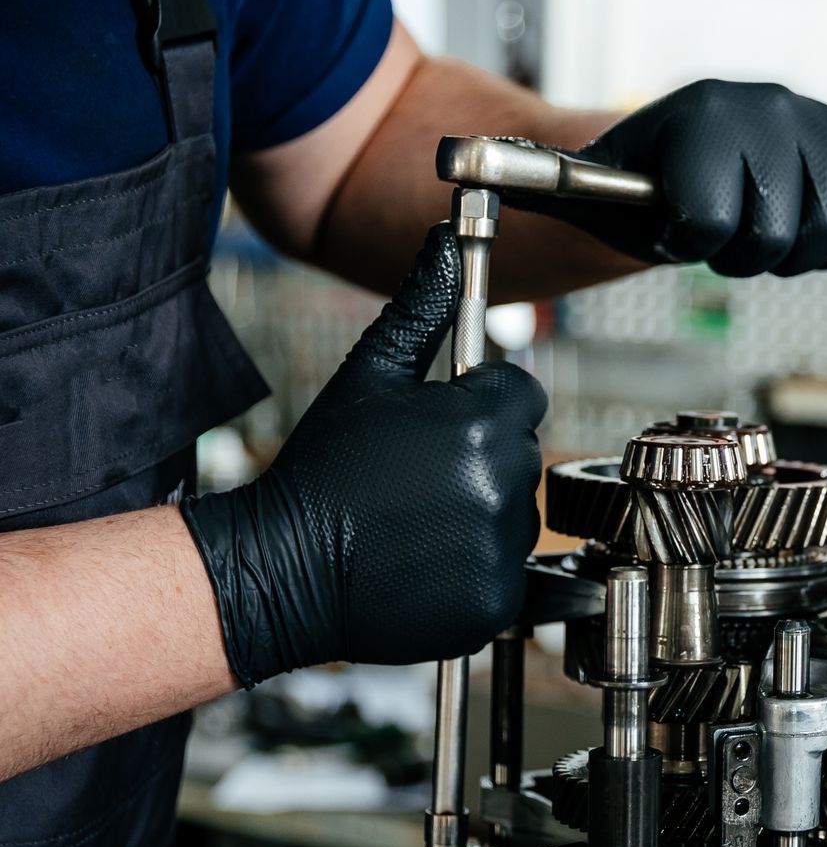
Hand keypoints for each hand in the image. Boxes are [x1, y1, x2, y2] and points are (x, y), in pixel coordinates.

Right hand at [181, 226, 546, 686]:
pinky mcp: (498, 602)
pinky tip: (427, 559)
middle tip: (419, 477)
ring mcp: (504, 549)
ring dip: (483, 513)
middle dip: (484, 457)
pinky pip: (512, 572)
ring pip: (520, 514)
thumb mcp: (368, 376)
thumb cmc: (322, 468)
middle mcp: (504, 485)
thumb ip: (421, 308)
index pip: (523, 395)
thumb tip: (446, 244)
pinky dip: (478, 568)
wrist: (283, 568)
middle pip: (524, 453)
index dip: (483, 403)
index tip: (442, 423)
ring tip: (418, 519)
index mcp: (482, 423)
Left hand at [524, 80, 826, 276]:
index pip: (713, 223)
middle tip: (720, 231)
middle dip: (740, 253)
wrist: (694, 155)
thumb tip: (461, 167)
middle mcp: (770, 105)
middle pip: (774, 238)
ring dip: (790, 253)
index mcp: (703, 112)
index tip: (676, 223)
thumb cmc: (641, 182)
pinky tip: (805, 229)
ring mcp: (822, 125)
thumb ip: (536, 180)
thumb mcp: (588, 184)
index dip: (690, 242)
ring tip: (758, 228)